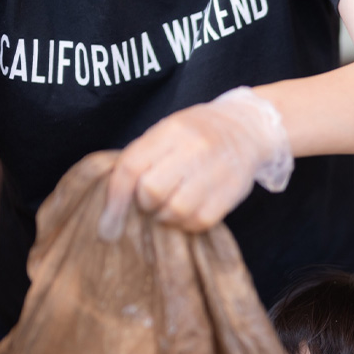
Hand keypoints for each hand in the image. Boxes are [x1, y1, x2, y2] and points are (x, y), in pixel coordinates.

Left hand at [99, 87, 292, 239]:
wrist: (246, 130)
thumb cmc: (196, 135)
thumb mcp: (166, 133)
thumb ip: (141, 159)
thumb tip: (114, 203)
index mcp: (171, 131)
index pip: (132, 167)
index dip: (115, 198)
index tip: (107, 223)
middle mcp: (194, 149)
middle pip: (152, 191)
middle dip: (145, 204)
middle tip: (151, 202)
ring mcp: (215, 171)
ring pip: (176, 210)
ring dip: (166, 217)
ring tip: (169, 208)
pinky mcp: (231, 192)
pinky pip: (199, 221)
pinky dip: (187, 224)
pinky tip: (188, 213)